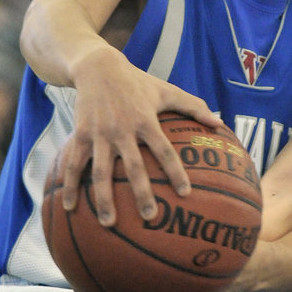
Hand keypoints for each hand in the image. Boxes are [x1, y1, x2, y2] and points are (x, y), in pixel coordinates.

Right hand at [63, 45, 220, 226]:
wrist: (98, 67)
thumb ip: (194, 107)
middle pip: (134, 166)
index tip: (185, 192)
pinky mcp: (81, 135)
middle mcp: (123, 129)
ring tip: (109, 223)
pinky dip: (71, 186)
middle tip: (151, 217)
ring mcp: (100, 133)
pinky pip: (75, 164)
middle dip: (142, 193)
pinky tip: (70, 208)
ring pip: (101, 171)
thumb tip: (221, 123)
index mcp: (146, 120)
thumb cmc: (138, 82)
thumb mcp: (167, 91)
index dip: (175, 171)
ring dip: (104, 198)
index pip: (164, 150)